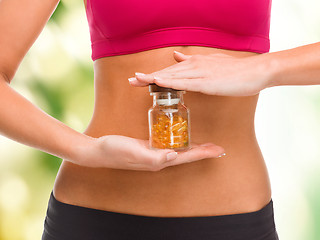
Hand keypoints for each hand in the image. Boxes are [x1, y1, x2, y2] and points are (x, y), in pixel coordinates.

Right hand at [75, 135, 224, 170]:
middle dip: (203, 151)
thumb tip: (174, 156)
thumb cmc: (114, 151)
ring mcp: (154, 153)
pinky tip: (182, 135)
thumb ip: (153, 157)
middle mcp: (159, 159)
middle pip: (186, 154)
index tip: (218, 150)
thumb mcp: (133, 152)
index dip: (203, 153)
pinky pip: (169, 143)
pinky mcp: (148, 146)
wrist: (98, 150)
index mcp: (158, 161)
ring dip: (194, 147)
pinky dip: (179, 140)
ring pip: (179, 149)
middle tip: (218, 147)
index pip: (186, 157)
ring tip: (206, 144)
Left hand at [128, 51, 270, 95]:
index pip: (169, 70)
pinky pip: (185, 83)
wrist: (255, 71)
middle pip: (166, 72)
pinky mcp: (207, 82)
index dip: (153, 75)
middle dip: (147, 77)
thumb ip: (192, 61)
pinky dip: (170, 82)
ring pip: (172, 76)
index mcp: (194, 64)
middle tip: (130, 81)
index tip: (138, 79)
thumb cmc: (234, 71)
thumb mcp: (210, 63)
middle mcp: (194, 66)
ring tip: (136, 81)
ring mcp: (200, 74)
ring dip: (153, 78)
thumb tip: (176, 56)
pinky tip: (158, 81)